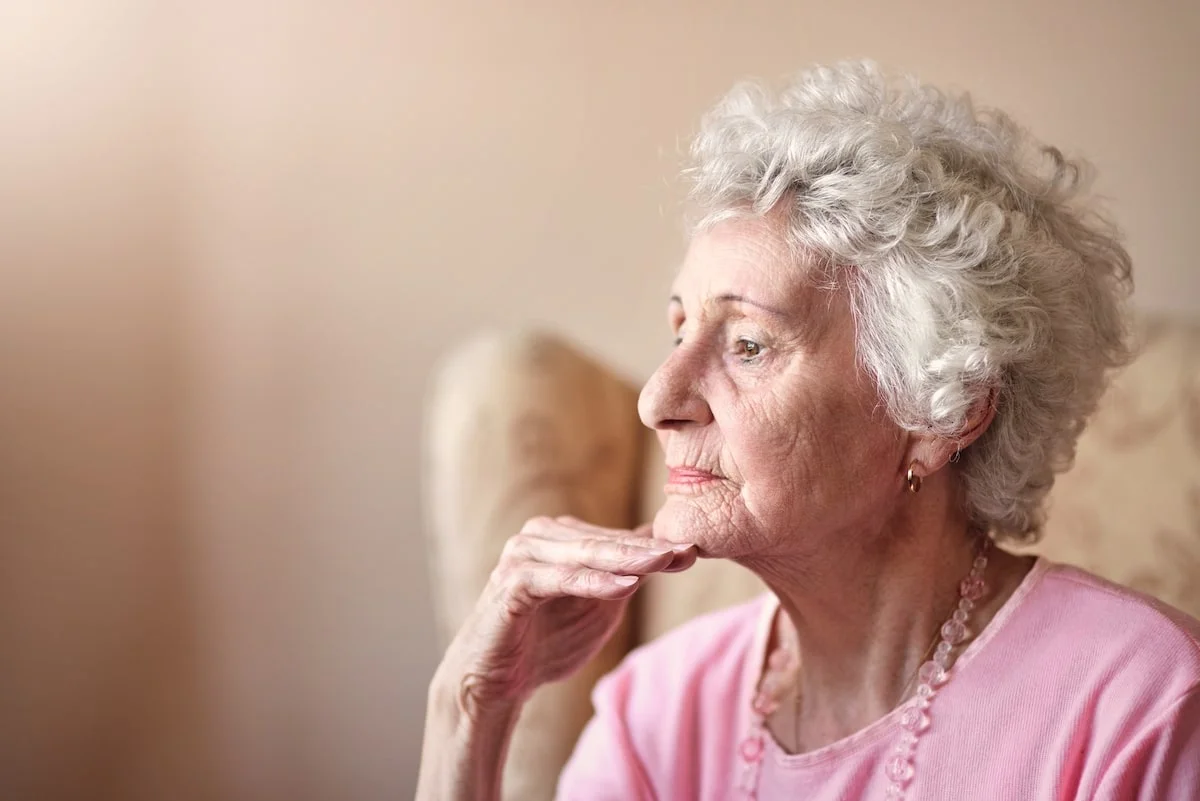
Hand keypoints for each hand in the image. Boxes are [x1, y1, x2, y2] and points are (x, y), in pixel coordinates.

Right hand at [435, 515, 697, 721]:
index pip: (616, 539)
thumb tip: (670, 547)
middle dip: (647, 549)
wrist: (496, 682)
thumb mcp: (600, 608)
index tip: (696, 550)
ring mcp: (522, 555)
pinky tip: (624, 586)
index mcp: (561, 537)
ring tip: (663, 563)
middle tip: (686, 551)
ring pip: (583, 554)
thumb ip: (628, 577)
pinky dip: (591, 582)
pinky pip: (557, 578)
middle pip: (604, 542)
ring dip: (625, 560)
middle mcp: (540, 536)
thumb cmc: (548, 642)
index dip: (656, 545)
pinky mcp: (511, 581)